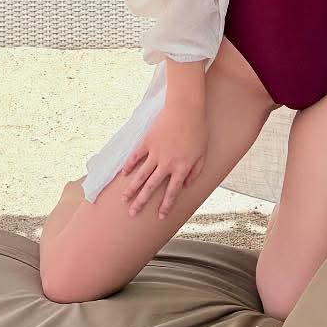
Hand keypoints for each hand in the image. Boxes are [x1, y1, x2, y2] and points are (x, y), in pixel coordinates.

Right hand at [118, 105, 206, 220]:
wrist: (186, 108)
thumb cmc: (198, 130)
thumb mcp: (203, 154)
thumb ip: (196, 172)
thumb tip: (186, 186)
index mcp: (181, 168)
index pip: (172, 192)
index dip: (165, 206)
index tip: (160, 217)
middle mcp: (167, 164)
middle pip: (151, 187)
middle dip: (141, 202)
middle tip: (132, 214)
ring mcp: (155, 153)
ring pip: (141, 175)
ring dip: (131, 189)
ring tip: (124, 199)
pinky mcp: (148, 141)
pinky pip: (136, 156)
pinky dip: (129, 165)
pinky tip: (123, 174)